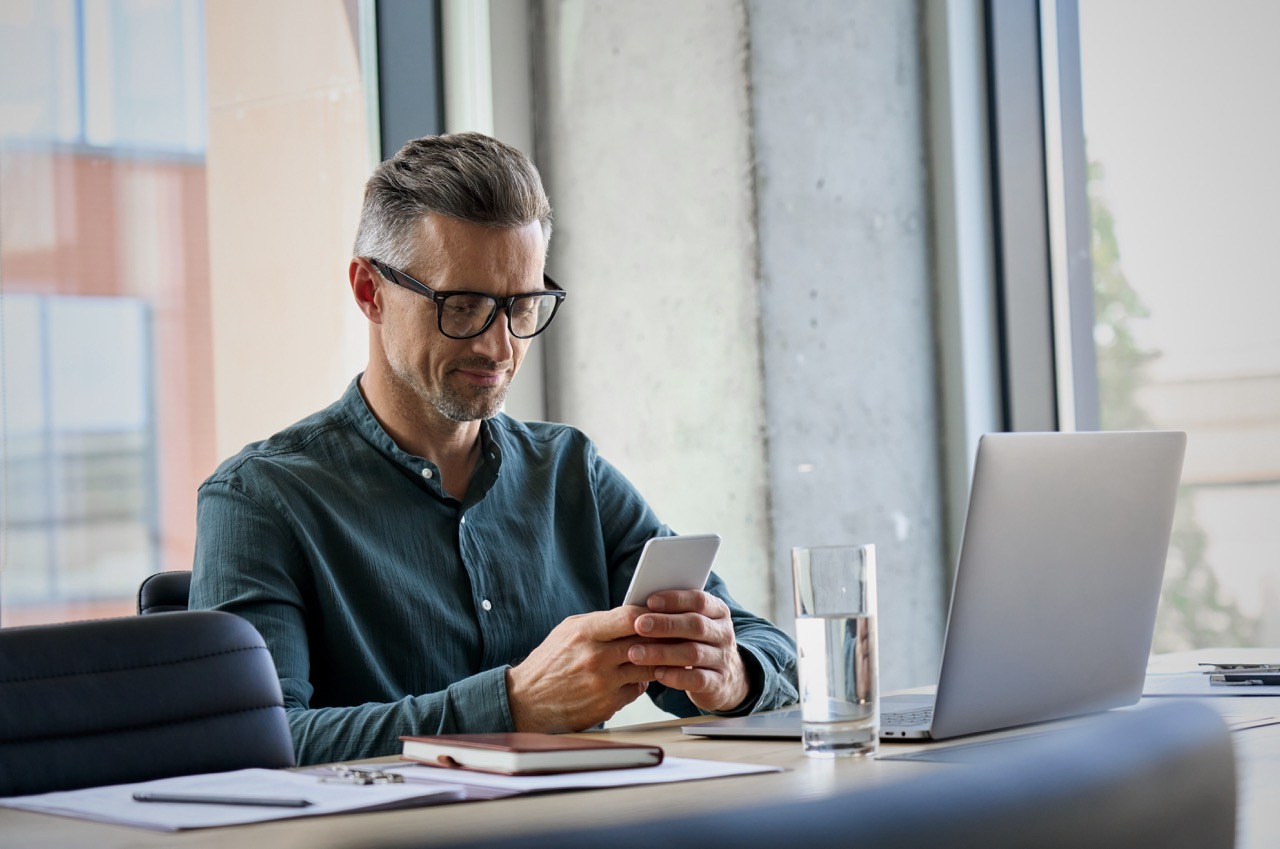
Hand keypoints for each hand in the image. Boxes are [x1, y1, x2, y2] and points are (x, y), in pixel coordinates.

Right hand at [506, 608, 653, 732]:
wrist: (526, 700)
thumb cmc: (549, 662)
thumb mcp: (568, 630)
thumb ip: (601, 622)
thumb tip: (634, 616)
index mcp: (584, 633)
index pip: (629, 617)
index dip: (649, 615)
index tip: (657, 616)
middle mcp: (595, 657)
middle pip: (645, 642)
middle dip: (660, 638)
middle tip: (669, 635)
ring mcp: (603, 682)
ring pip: (648, 667)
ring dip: (655, 661)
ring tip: (658, 655)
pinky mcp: (607, 704)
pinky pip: (638, 689)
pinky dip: (640, 682)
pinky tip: (635, 676)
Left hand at [625, 590, 750, 712]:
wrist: (725, 678)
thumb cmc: (697, 643)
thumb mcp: (691, 625)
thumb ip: (673, 614)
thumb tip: (639, 607)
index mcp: (718, 612)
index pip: (699, 600)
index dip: (675, 600)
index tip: (649, 601)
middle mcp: (723, 633)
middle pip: (696, 625)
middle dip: (665, 624)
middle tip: (639, 625)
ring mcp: (723, 659)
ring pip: (694, 653)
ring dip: (662, 652)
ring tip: (636, 653)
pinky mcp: (719, 683)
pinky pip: (697, 679)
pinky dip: (676, 676)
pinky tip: (657, 673)